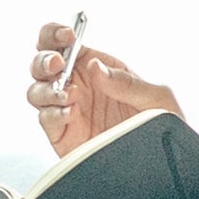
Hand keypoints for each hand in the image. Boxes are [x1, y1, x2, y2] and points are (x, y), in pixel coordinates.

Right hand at [27, 20, 181, 158]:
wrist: (159, 164)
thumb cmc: (161, 126)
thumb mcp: (156, 98)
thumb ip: (127, 82)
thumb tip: (97, 68)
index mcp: (97, 68)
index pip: (66, 43)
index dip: (57, 34)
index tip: (65, 35)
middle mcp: (78, 86)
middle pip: (42, 64)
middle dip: (44, 60)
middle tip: (58, 64)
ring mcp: (67, 109)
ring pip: (37, 91)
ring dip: (46, 89)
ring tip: (69, 95)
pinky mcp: (62, 134)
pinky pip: (45, 119)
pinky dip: (52, 114)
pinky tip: (70, 114)